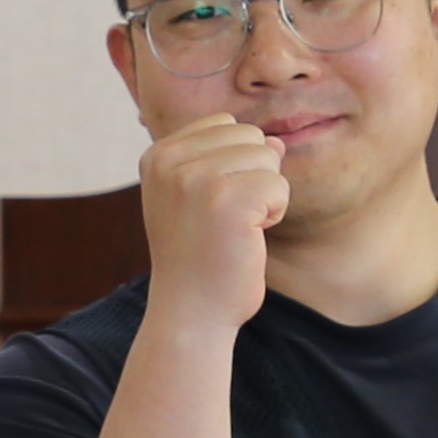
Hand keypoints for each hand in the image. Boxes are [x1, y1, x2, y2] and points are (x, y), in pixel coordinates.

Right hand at [133, 112, 287, 332]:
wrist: (189, 312)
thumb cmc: (199, 256)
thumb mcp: (200, 198)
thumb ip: (230, 161)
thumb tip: (276, 141)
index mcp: (158, 155)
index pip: (225, 125)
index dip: (234, 164)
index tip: (210, 205)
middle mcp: (171, 161)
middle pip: (250, 136)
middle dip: (253, 176)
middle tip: (226, 220)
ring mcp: (198, 179)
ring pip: (268, 157)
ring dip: (265, 196)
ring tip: (235, 229)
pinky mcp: (229, 200)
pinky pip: (279, 186)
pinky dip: (274, 214)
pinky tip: (248, 238)